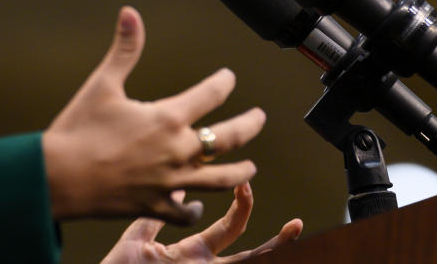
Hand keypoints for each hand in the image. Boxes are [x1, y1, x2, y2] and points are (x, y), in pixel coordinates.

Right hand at [43, 7, 266, 222]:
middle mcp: (176, 151)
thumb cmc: (78, 130)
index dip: (223, 83)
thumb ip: (125, 50)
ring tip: (251, 167)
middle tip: (260, 118)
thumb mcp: (103, 83)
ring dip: (239, 171)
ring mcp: (169, 182)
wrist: (58, 178)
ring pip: (220, 179)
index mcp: (167, 118)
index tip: (228, 77)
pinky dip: (195, 209)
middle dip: (249, 126)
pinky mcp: (155, 206)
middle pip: (228, 138)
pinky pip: (185, 213)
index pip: (210, 94)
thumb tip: (130, 13)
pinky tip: (198, 206)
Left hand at [101, 183, 303, 263]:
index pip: (228, 227)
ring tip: (297, 244)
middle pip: (250, 253)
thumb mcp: (139, 237)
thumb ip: (158, 213)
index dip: (242, 204)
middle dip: (276, 242)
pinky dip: (258, 262)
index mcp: (192, 251)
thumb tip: (176, 182)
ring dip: (274, 256)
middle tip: (297, 225)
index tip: (246, 182)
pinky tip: (275, 258)